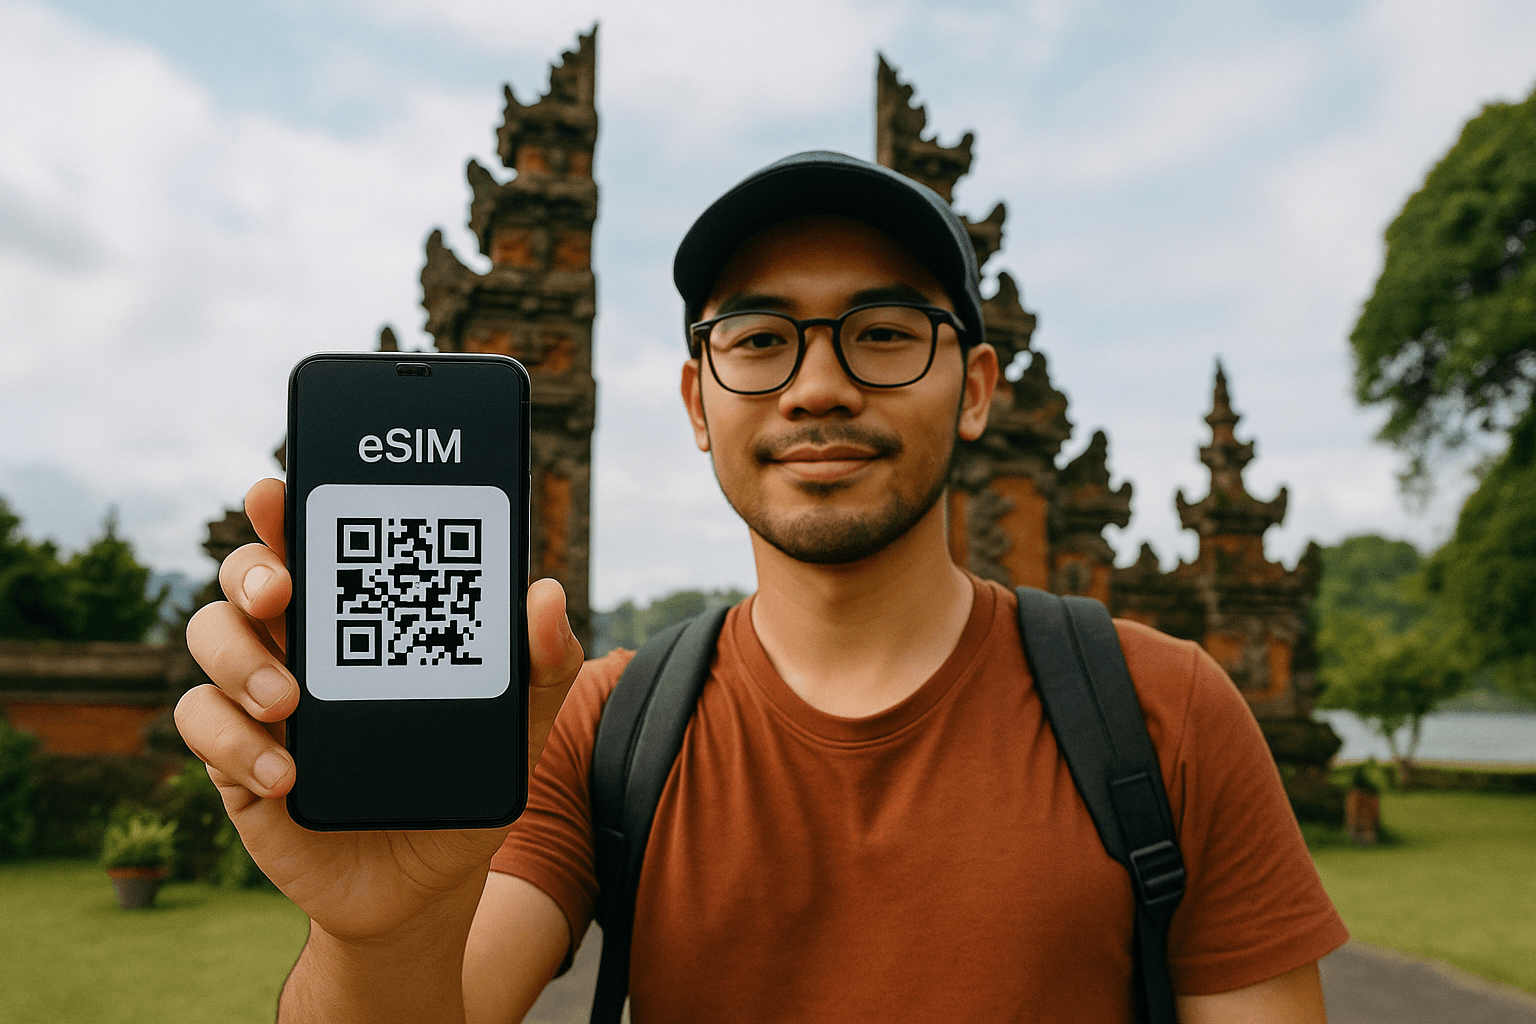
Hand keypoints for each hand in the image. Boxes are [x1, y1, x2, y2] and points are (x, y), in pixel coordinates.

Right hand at [175, 478, 584, 944]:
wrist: (426, 887)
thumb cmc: (464, 786)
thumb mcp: (518, 726)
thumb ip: (542, 664)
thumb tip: (548, 595)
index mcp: (364, 618)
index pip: (318, 544)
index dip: (288, 510)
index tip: (281, 492)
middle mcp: (303, 644)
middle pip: (248, 576)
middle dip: (252, 569)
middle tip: (283, 590)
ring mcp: (262, 699)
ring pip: (209, 638)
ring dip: (240, 659)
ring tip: (288, 701)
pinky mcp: (235, 761)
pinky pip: (199, 727)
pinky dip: (232, 742)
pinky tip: (284, 773)